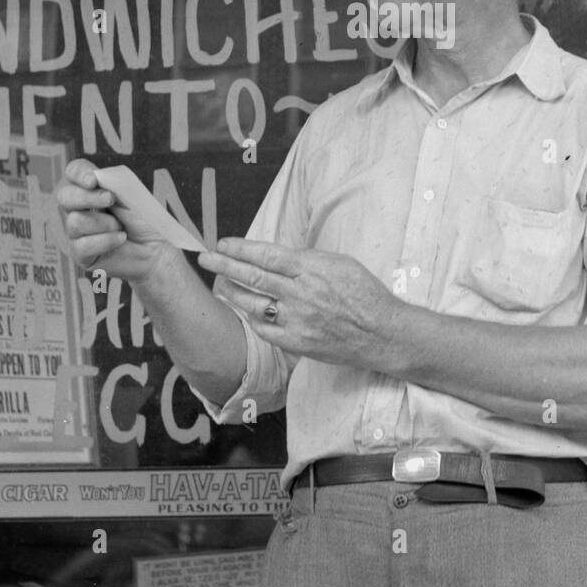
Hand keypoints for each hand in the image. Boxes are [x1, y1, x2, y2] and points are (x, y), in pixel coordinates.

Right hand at [55, 158, 175, 285]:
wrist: (158, 246)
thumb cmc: (143, 217)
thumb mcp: (129, 193)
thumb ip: (110, 182)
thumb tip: (93, 178)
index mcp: (89, 188)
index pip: (73, 172)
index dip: (79, 173)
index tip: (93, 180)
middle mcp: (77, 208)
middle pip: (64, 196)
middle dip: (88, 197)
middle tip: (110, 199)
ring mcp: (76, 232)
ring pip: (75, 221)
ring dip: (103, 223)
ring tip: (120, 226)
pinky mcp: (80, 254)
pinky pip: (83, 245)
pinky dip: (107, 240)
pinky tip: (121, 239)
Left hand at [198, 239, 398, 366]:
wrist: (381, 333)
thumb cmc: (364, 293)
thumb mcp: (339, 263)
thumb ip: (306, 261)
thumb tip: (278, 257)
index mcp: (310, 268)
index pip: (266, 255)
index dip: (240, 248)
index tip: (222, 243)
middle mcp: (299, 293)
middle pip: (252, 277)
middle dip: (224, 265)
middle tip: (205, 258)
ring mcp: (295, 320)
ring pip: (252, 304)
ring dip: (231, 291)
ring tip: (219, 283)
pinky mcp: (296, 342)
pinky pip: (264, 329)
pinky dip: (252, 318)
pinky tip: (245, 310)